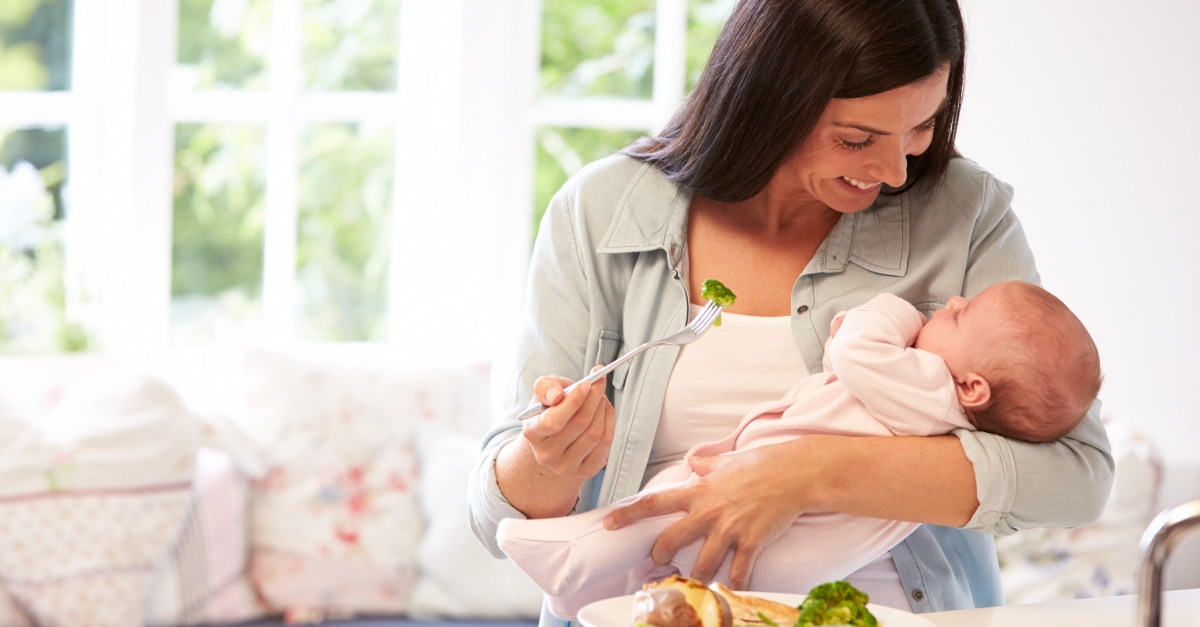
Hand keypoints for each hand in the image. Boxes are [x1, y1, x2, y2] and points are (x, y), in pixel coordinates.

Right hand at [521, 369, 614, 478]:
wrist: (556, 437)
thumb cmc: (551, 409)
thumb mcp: (543, 394)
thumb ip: (546, 387)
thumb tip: (556, 395)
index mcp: (532, 433)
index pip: (554, 420)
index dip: (574, 401)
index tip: (587, 384)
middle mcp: (546, 454)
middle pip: (580, 424)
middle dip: (594, 399)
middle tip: (599, 383)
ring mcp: (566, 466)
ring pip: (595, 434)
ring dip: (603, 410)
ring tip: (600, 398)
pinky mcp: (586, 471)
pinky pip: (605, 445)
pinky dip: (610, 423)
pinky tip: (605, 412)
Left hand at [603, 440, 814, 589]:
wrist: (795, 473)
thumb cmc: (762, 463)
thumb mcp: (727, 461)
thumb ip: (706, 465)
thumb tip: (693, 462)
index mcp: (699, 491)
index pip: (654, 502)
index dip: (628, 514)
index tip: (610, 523)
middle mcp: (709, 512)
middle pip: (671, 540)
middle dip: (660, 555)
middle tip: (656, 563)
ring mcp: (730, 530)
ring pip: (702, 564)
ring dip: (695, 577)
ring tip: (693, 583)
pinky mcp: (751, 543)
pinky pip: (737, 572)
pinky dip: (734, 584)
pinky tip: (732, 589)